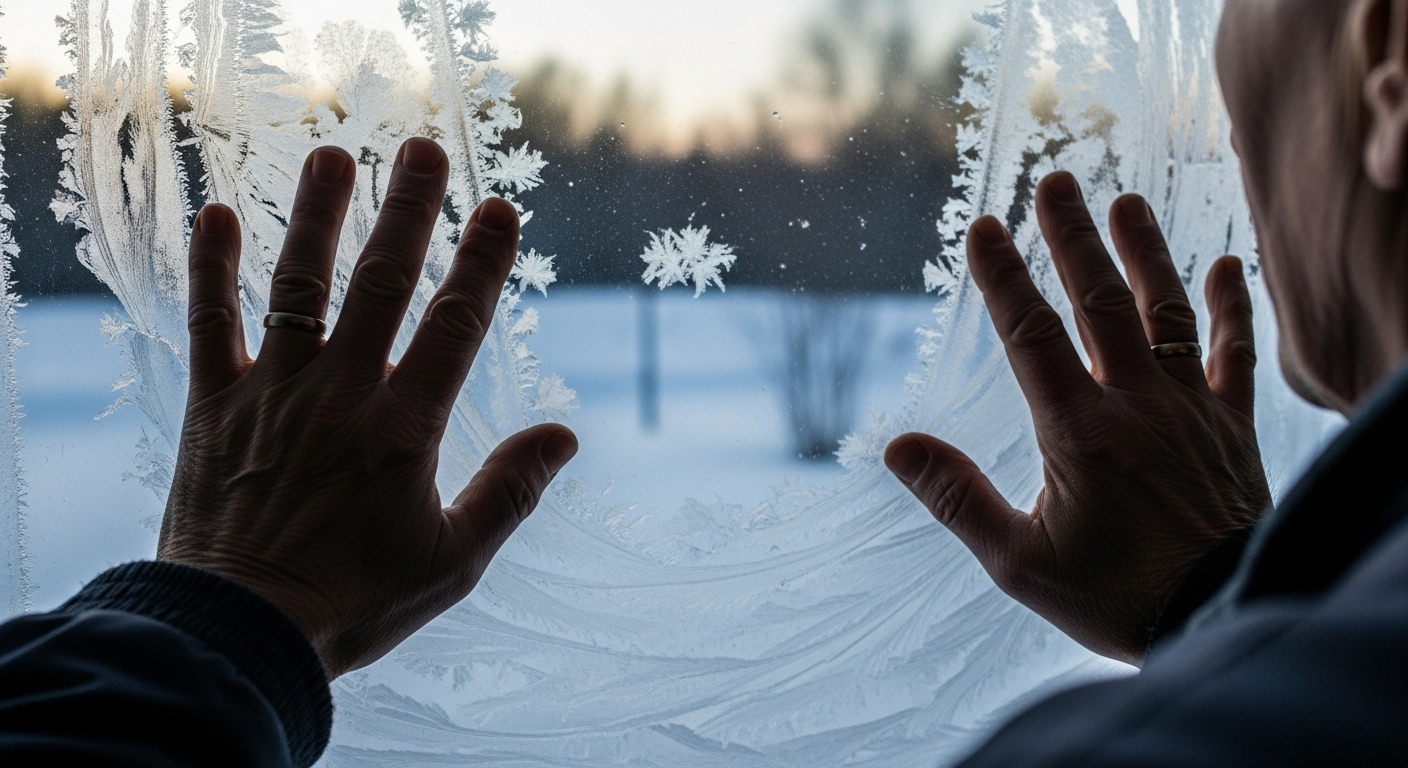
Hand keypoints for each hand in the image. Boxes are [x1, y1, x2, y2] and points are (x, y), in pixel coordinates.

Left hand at [158, 138, 577, 677]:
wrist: (239, 634)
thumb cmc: (354, 604)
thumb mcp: (453, 561)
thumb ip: (509, 492)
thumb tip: (565, 435)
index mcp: (405, 427)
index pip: (455, 324)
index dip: (481, 261)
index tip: (499, 207)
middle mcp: (340, 391)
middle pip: (380, 282)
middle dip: (407, 211)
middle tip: (421, 147)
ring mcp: (272, 391)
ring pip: (298, 284)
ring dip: (319, 216)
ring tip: (335, 154)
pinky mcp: (212, 406)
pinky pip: (210, 323)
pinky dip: (211, 268)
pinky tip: (216, 212)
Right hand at [885, 172, 1268, 664]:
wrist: (1222, 616)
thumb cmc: (1116, 597)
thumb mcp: (1019, 561)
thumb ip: (957, 498)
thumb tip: (896, 447)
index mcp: (1078, 431)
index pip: (1032, 335)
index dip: (1005, 277)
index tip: (985, 226)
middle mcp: (1137, 404)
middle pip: (1100, 302)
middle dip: (1073, 238)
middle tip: (1056, 181)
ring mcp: (1191, 409)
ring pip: (1166, 312)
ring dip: (1145, 253)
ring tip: (1125, 202)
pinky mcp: (1233, 427)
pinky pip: (1236, 354)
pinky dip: (1232, 307)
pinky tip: (1226, 263)